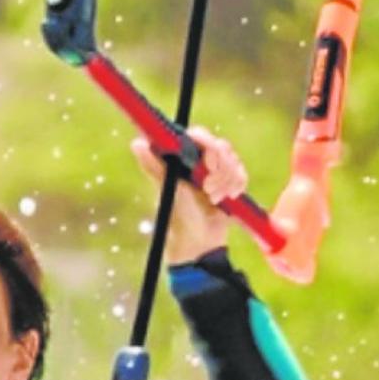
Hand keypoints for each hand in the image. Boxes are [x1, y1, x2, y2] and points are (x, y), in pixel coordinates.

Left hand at [132, 127, 245, 262]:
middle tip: (207, 189)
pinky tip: (228, 198)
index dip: (208, 145)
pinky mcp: (229, 183)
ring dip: (226, 181)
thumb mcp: (168, 189)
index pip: (200, 136)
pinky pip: (241, 173)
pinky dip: (237, 185)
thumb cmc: (178, 217)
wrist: (198, 244)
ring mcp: (216, 172)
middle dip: (219, 169)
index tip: (208, 164)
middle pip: (221, 146)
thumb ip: (155, 167)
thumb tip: (137, 143)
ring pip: (233, 160)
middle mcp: (199, 161)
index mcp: (183, 159)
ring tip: (214, 199)